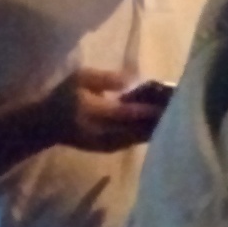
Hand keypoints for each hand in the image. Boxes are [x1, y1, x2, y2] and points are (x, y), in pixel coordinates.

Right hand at [42, 68, 167, 153]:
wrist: (47, 125)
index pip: (126, 112)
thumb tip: (134, 80)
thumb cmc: (64, 96)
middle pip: (138, 127)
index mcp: (93, 111)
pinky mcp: (111, 149)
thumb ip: (106, 78)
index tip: (170, 99)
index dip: (150, 108)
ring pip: (140, 136)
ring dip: (157, 126)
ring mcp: (107, 143)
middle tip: (180, 106)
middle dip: (159, 117)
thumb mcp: (80, 78)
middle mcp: (102, 130)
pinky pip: (136, 141)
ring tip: (175, 112)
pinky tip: (161, 122)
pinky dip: (149, 132)